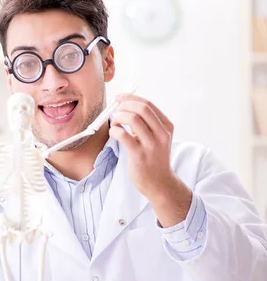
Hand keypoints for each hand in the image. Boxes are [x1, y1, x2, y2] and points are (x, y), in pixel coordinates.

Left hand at [109, 95, 191, 224]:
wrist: (159, 182)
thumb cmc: (153, 158)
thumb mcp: (156, 137)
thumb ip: (145, 123)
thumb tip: (124, 105)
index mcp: (166, 126)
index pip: (148, 104)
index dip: (131, 98)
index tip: (119, 98)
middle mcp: (162, 134)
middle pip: (142, 109)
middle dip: (124, 105)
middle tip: (115, 110)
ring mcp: (151, 144)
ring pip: (133, 119)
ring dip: (118, 117)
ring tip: (114, 123)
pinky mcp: (139, 155)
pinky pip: (123, 135)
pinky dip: (114, 130)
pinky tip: (114, 133)